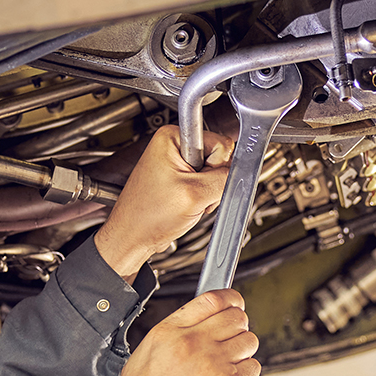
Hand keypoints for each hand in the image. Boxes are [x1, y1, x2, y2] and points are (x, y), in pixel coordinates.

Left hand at [95, 125, 233, 282]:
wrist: (133, 238)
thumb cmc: (148, 216)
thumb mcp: (195, 195)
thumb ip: (224, 179)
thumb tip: (243, 172)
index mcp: (173, 137)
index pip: (221, 143)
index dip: (218, 166)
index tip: (203, 181)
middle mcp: (173, 146)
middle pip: (218, 158)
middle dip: (212, 182)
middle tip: (194, 196)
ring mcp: (176, 164)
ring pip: (213, 174)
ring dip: (207, 193)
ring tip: (187, 202)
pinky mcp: (179, 179)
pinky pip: (205, 185)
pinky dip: (202, 199)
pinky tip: (187, 205)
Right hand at [119, 289, 259, 375]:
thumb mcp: (139, 366)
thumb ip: (164, 340)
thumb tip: (186, 324)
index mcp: (166, 335)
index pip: (208, 299)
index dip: (227, 297)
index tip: (233, 300)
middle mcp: (191, 343)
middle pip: (235, 315)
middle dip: (237, 325)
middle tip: (230, 338)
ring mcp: (213, 362)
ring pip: (249, 339)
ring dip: (243, 350)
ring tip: (227, 365)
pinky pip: (253, 365)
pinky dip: (246, 374)